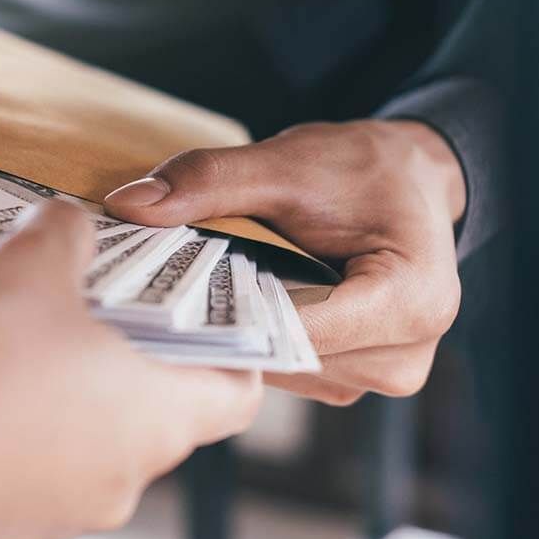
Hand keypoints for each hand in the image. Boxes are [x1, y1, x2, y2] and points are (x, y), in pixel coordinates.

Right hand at [0, 201, 261, 538]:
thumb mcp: (29, 266)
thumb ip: (64, 234)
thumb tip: (69, 226)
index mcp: (156, 415)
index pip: (233, 390)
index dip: (227, 344)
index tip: (202, 306)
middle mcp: (118, 471)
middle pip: (135, 388)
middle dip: (100, 326)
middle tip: (70, 279)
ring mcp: (55, 502)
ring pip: (58, 406)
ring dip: (28, 347)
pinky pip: (2, 431)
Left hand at [104, 119, 465, 405]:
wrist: (410, 179)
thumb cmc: (363, 168)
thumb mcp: (286, 162)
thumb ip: (210, 181)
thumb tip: (129, 204)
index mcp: (409, 301)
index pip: (296, 330)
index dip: (226, 310)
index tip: (162, 290)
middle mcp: (403, 355)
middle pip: (286, 354)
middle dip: (229, 316)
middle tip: (175, 275)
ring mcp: (380, 374)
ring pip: (281, 367)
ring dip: (243, 326)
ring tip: (219, 276)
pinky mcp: (355, 376)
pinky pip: (290, 367)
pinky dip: (261, 332)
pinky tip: (245, 294)